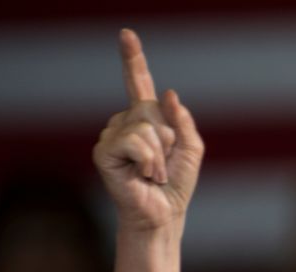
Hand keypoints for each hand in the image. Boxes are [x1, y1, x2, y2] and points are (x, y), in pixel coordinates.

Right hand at [92, 28, 203, 233]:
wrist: (164, 213)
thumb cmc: (176, 184)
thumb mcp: (191, 149)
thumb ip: (184, 121)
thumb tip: (169, 94)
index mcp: (146, 119)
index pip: (138, 83)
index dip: (133, 59)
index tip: (127, 34)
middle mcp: (124, 123)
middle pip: (150, 110)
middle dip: (168, 140)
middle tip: (162, 165)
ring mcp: (111, 136)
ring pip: (145, 128)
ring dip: (159, 156)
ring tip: (153, 173)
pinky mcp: (103, 152)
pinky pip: (135, 142)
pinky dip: (148, 161)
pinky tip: (143, 176)